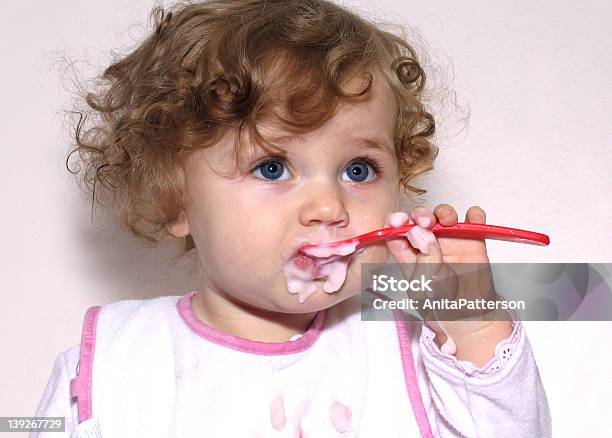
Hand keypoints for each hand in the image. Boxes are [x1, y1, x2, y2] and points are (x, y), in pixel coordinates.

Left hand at [384, 204, 511, 360]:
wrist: (471, 319)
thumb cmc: (442, 307)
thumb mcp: (426, 287)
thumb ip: (424, 260)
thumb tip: (422, 232)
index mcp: (408, 256)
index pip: (397, 234)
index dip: (396, 223)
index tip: (398, 220)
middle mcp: (426, 245)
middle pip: (419, 220)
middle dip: (420, 215)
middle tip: (425, 221)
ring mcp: (449, 242)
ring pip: (443, 216)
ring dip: (443, 212)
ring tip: (447, 221)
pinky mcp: (471, 242)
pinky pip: (473, 222)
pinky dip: (474, 215)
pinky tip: (472, 218)